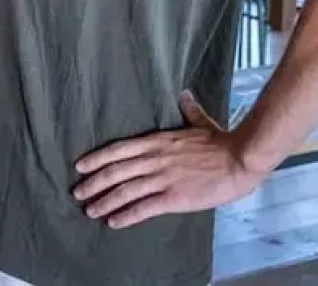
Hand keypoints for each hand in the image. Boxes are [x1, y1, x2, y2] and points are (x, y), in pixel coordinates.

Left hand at [72, 92, 267, 228]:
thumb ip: (188, 110)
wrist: (240, 158)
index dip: (97, 158)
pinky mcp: (174, 197)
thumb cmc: (221, 141)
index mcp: (157, 141)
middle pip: (115, 172)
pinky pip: (144, 208)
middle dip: (94, 183)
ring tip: (90, 210)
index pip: (118, 150)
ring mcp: (162, 179)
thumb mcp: (199, 122)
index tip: (80, 166)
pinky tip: (114, 221)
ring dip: (105, 201)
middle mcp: (154, 159)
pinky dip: (126, 215)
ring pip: (125, 191)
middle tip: (77, 192)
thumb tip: (184, 94)